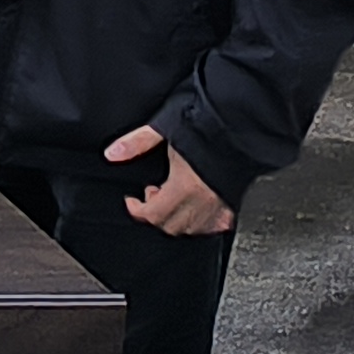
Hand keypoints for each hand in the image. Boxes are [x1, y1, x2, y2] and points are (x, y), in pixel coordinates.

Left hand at [107, 125, 234, 235]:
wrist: (241, 123)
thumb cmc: (208, 124)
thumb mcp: (166, 128)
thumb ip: (137, 142)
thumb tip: (112, 153)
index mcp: (185, 185)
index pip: (153, 214)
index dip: (138, 210)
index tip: (132, 202)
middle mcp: (204, 200)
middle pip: (171, 226)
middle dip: (156, 214)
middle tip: (153, 195)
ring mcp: (222, 204)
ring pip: (193, 229)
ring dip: (178, 219)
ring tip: (174, 198)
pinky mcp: (235, 203)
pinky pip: (217, 225)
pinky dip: (204, 221)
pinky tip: (198, 207)